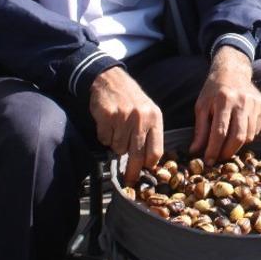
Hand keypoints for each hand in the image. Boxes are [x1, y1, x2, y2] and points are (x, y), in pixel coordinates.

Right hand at [89, 67, 163, 184]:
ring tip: (117, 129)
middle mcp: (141, 118)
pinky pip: (105, 139)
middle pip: (137, 155)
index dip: (149, 164)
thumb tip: (149, 161)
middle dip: (133, 171)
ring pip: (118, 148)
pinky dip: (104, 136)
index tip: (144, 171)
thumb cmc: (131, 99)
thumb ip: (150, 133)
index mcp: (155, 118)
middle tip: (129, 180)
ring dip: (116, 145)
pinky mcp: (107, 116)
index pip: (156, 151)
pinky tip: (107, 124)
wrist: (110, 79)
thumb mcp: (148, 111)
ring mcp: (124, 117)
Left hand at [189, 48, 260, 162]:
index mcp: (224, 100)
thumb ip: (200, 130)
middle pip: (237, 137)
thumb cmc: (213, 90)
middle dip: (227, 152)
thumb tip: (195, 151)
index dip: (213, 150)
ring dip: (237, 146)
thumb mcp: (202, 106)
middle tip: (219, 158)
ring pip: (248, 136)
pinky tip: (237, 134)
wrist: (232, 71)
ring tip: (226, 146)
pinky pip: (256, 130)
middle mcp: (242, 101)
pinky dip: (246, 137)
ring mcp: (254, 103)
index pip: (219, 132)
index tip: (208, 161)